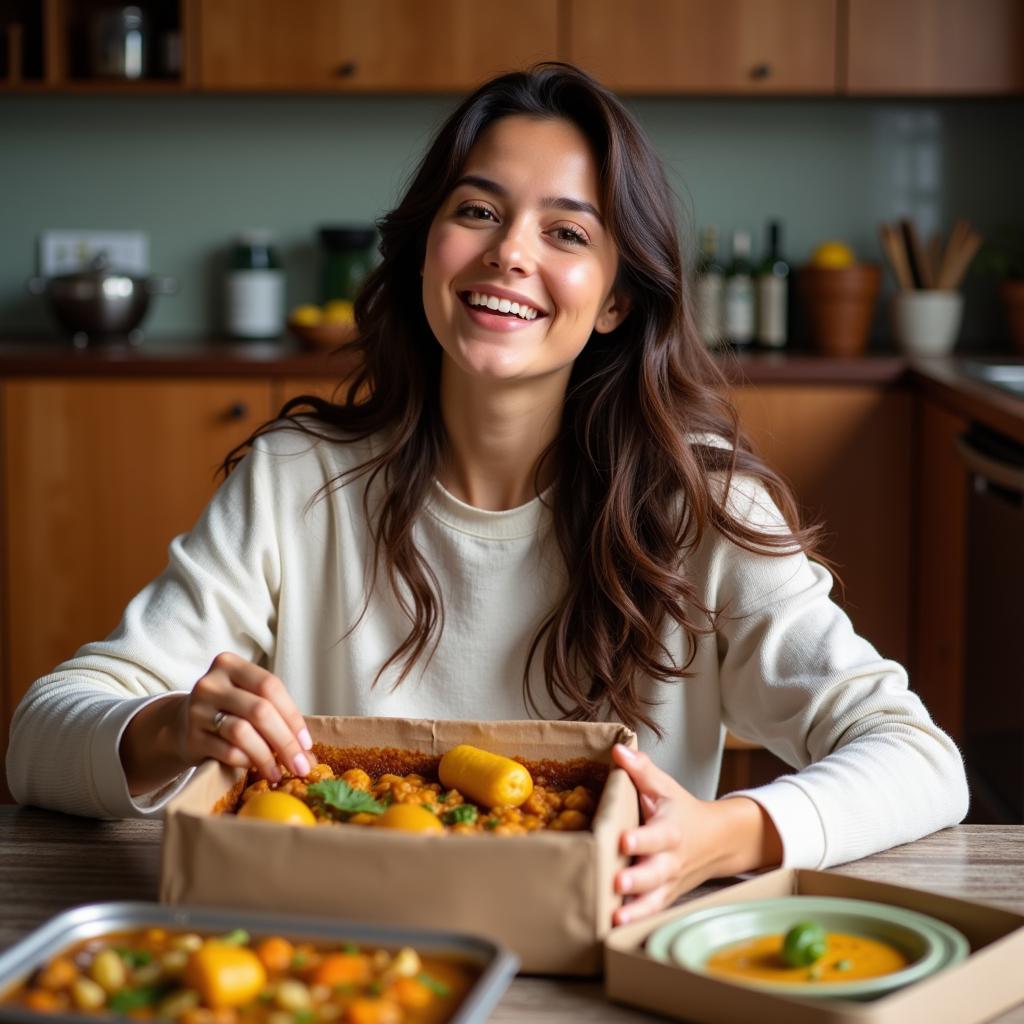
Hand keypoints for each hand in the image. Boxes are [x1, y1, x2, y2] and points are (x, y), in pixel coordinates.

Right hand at [121, 652, 313, 794]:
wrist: (180, 726)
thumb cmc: (226, 710)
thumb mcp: (246, 698)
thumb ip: (274, 713)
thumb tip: (306, 752)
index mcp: (230, 664)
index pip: (270, 686)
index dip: (292, 716)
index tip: (306, 743)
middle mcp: (211, 683)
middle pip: (259, 710)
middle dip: (285, 741)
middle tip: (300, 765)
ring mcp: (197, 710)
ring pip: (242, 732)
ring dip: (266, 756)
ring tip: (278, 772)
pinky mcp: (190, 737)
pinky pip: (226, 751)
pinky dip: (246, 762)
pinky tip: (254, 768)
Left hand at [610, 744, 781, 925]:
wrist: (717, 840)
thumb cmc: (681, 810)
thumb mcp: (664, 786)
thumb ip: (641, 769)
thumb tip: (618, 749)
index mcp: (671, 829)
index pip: (657, 834)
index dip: (641, 838)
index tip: (623, 840)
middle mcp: (671, 859)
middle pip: (656, 872)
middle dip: (638, 878)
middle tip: (618, 882)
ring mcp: (669, 882)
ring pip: (654, 898)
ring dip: (636, 907)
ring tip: (616, 915)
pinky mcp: (665, 896)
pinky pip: (652, 910)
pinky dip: (638, 919)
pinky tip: (615, 926)